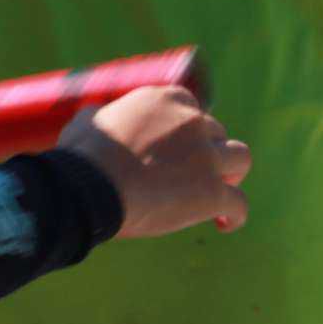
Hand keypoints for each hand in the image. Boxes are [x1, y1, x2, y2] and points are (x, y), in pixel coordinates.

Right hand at [61, 85, 250, 240]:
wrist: (89, 189)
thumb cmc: (82, 157)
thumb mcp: (89, 122)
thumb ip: (107, 116)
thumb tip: (101, 116)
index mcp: (164, 100)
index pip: (190, 108)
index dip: (186, 128)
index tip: (178, 143)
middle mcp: (192, 122)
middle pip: (215, 133)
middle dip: (207, 149)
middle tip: (194, 169)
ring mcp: (206, 157)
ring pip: (240, 159)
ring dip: (232, 172)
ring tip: (220, 187)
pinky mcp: (213, 192)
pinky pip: (239, 204)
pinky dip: (234, 214)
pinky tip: (224, 223)